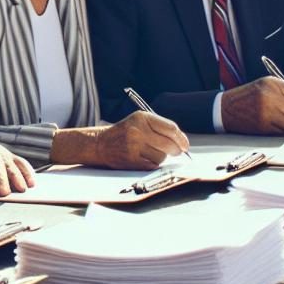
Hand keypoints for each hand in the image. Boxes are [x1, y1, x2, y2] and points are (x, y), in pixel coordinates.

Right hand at [52, 113, 188, 169]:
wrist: (99, 144)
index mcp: (141, 118)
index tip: (185, 145)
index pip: (171, 128)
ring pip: (162, 156)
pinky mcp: (131, 160)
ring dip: (160, 157)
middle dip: (176, 150)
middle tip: (176, 152)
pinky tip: (143, 158)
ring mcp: (134, 146)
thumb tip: (183, 143)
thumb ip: (159, 128)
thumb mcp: (139, 122)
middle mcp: (137, 130)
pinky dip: (152, 164)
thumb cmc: (124, 133)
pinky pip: (153, 165)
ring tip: (148, 152)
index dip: (182, 139)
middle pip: (170, 144)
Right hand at [221, 76, 283, 133]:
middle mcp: (269, 95)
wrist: (222, 109)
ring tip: (277, 120)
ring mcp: (266, 111)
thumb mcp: (264, 86)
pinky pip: (283, 131)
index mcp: (270, 83)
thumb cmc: (246, 98)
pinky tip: (270, 124)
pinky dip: (280, 130)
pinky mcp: (263, 125)